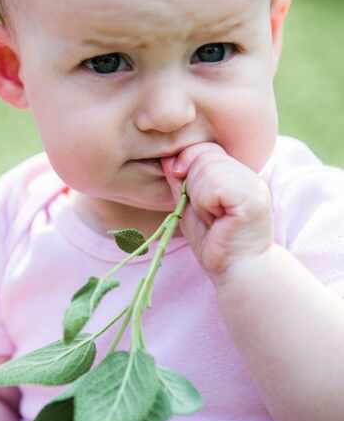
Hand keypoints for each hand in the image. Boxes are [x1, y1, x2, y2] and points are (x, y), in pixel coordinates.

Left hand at [162, 142, 272, 281]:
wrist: (237, 272)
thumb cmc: (214, 243)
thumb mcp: (190, 206)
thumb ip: (181, 182)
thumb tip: (167, 158)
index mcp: (237, 174)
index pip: (206, 148)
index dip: (188, 164)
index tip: (186, 193)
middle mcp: (249, 175)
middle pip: (204, 154)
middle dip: (192, 184)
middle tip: (207, 214)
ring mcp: (253, 184)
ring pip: (207, 167)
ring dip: (199, 197)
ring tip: (213, 218)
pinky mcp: (252, 198)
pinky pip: (215, 185)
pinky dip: (206, 203)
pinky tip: (217, 220)